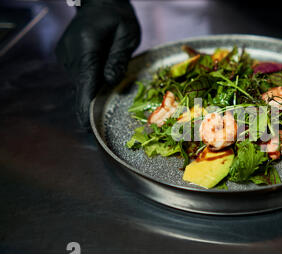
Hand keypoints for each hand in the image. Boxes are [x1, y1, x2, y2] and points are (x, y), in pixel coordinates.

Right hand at [56, 0, 140, 128]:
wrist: (100, 2)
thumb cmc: (118, 17)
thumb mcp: (127, 35)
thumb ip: (119, 58)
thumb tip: (110, 82)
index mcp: (86, 46)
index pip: (86, 81)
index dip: (86, 105)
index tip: (86, 125)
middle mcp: (71, 53)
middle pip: (84, 85)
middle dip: (97, 98)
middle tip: (110, 109)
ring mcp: (66, 55)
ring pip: (83, 82)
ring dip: (96, 86)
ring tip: (111, 75)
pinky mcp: (67, 57)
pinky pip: (81, 75)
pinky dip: (91, 80)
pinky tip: (102, 72)